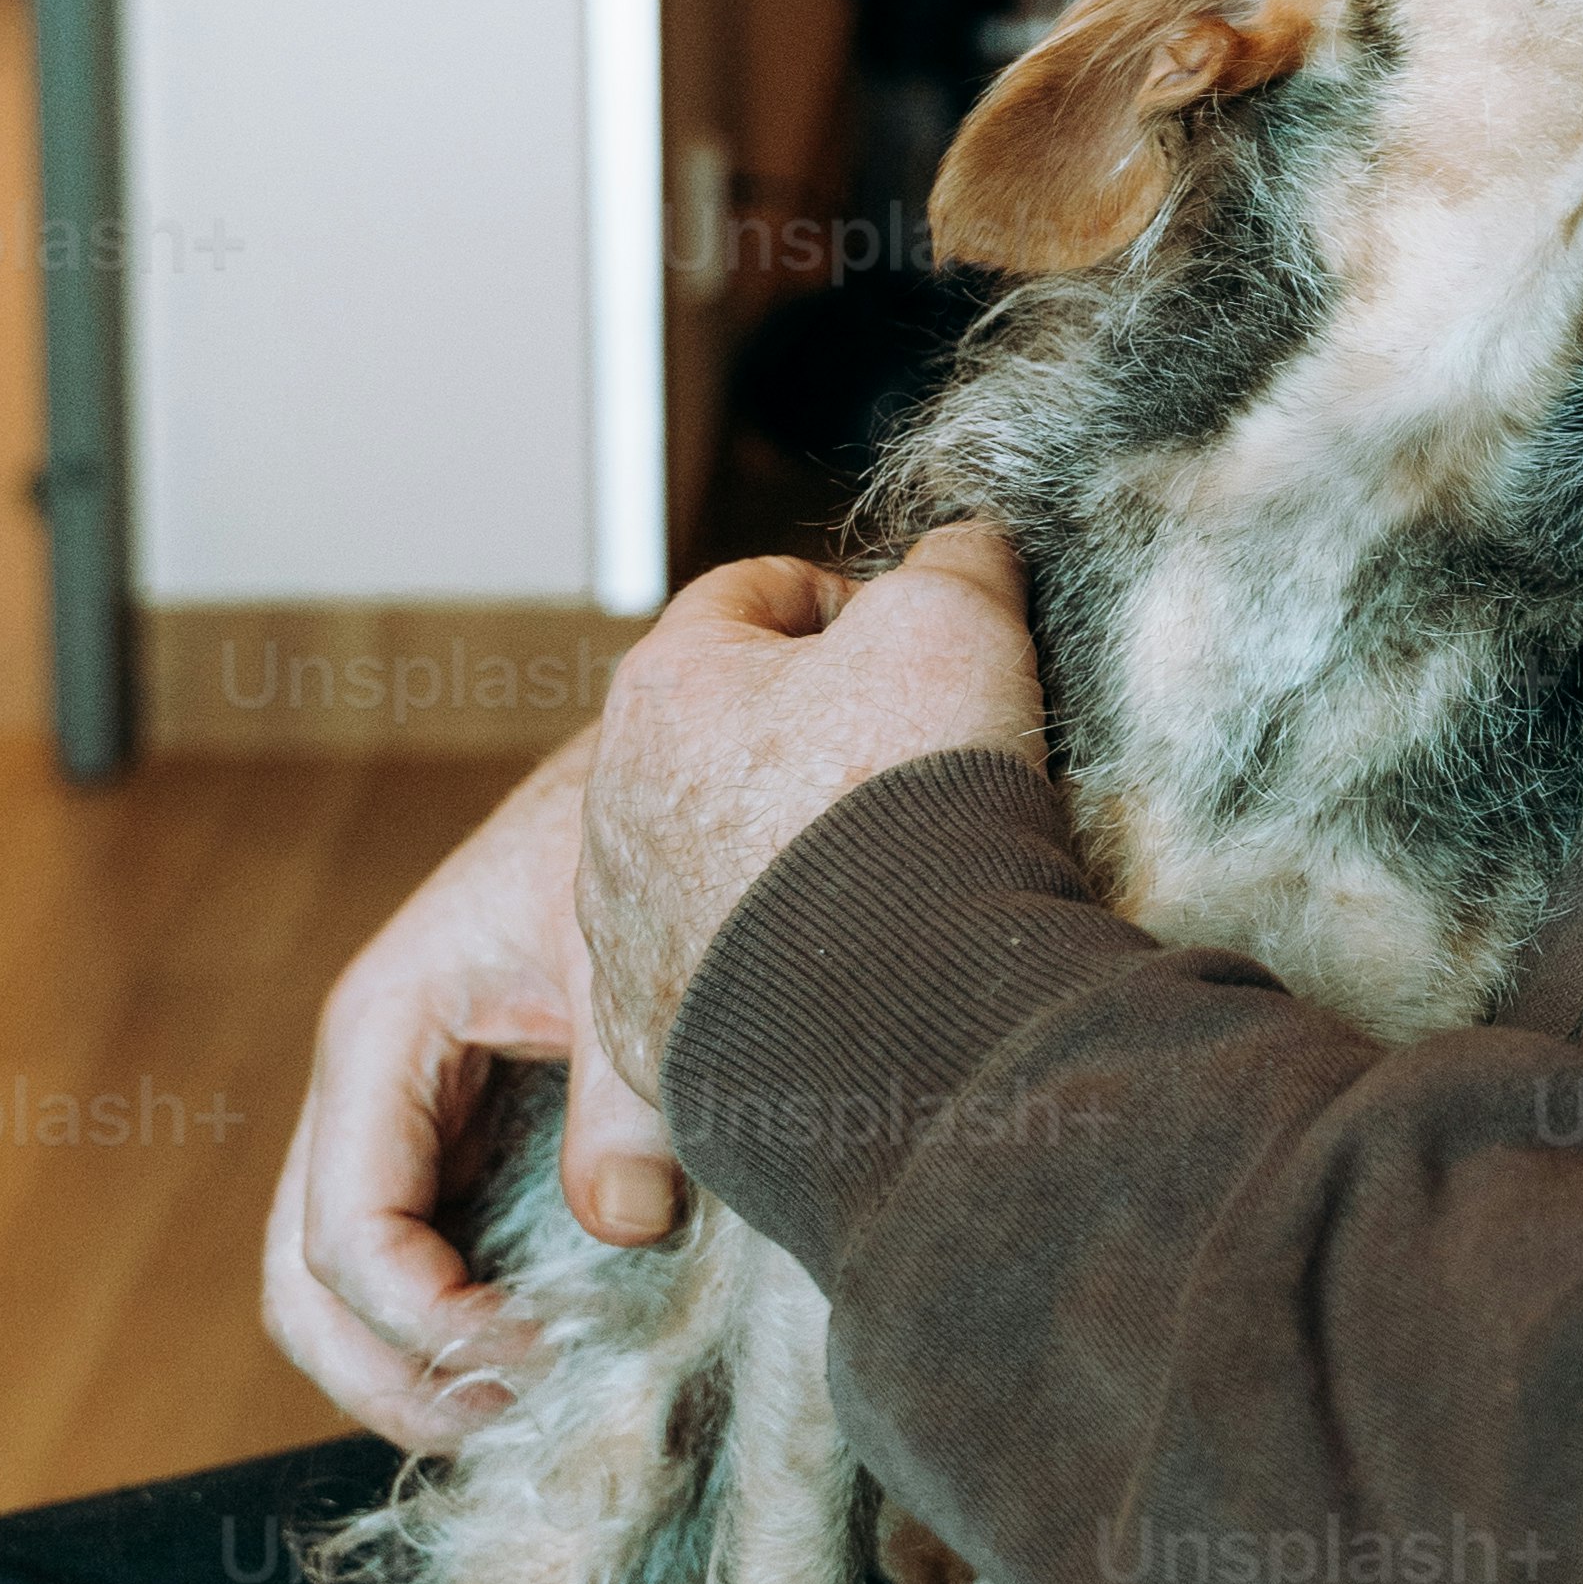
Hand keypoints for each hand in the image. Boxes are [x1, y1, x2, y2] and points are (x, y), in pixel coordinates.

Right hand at [260, 733, 669, 1450]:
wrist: (663, 760)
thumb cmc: (631, 832)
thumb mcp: (627, 953)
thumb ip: (626, 1093)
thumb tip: (622, 1225)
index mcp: (382, 1031)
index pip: (346, 1232)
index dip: (426, 1328)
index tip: (535, 1367)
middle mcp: (368, 1085)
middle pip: (305, 1284)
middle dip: (389, 1379)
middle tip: (509, 1430)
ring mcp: (401, 1118)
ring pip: (336, 1287)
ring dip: (410, 1371)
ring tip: (518, 1416)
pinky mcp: (454, 1137)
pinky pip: (410, 1261)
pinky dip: (448, 1333)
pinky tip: (538, 1363)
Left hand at [575, 527, 1048, 1172]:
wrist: (899, 1015)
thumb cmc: (909, 805)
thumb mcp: (955, 624)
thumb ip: (954, 564)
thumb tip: (969, 546)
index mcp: (666, 687)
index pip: (748, 595)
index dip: (842, 599)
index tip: (909, 638)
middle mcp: (613, 807)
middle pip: (718, 734)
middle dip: (809, 734)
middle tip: (909, 762)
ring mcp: (624, 932)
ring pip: (705, 861)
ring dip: (781, 854)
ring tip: (887, 876)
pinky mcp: (655, 1036)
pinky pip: (714, 976)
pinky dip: (774, 963)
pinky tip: (851, 968)